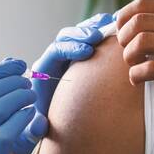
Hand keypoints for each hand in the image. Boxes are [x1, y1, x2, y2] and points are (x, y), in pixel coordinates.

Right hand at [0, 58, 36, 153]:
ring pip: (3, 104)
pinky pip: (12, 125)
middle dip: (15, 82)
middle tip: (29, 84)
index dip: (0, 69)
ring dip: (22, 96)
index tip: (18, 65)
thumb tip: (6, 75)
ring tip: (31, 97)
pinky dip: (24, 116)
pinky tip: (30, 116)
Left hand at [9, 12, 114, 153]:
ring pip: (79, 33)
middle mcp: (54, 58)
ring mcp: (68, 52)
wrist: (51, 115)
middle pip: (65, 37)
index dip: (70, 48)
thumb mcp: (38, 125)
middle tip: (98, 37)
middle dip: (82, 35)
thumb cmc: (47, 120)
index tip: (86, 52)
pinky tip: (117, 27)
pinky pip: (90, 36)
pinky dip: (102, 29)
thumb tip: (39, 126)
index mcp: (42, 70)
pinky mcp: (81, 52)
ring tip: (110, 28)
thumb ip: (36, 126)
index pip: (54, 51)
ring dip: (94, 29)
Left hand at [114, 0, 153, 122]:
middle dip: (123, 36)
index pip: (145, 1)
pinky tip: (138, 80)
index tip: (121, 29)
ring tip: (133, 65)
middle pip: (139, 20)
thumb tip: (153, 19)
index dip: (124, 15)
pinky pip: (150, 69)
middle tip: (125, 50)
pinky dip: (136, 75)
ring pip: (141, 42)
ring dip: (128, 56)